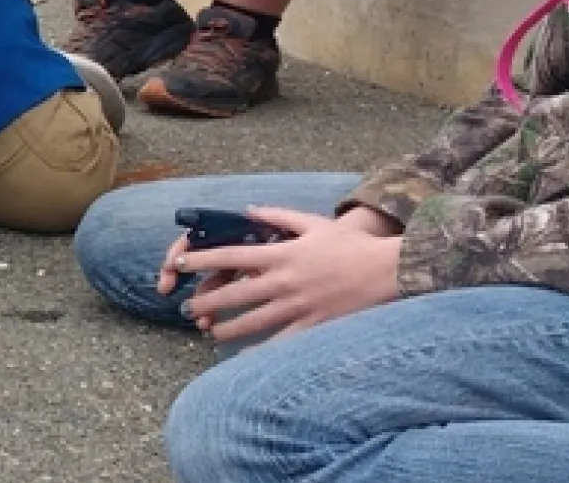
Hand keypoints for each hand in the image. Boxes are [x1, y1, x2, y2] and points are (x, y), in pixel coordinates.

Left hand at [174, 207, 403, 343]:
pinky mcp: (314, 325)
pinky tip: (242, 358)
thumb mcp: (313, 223)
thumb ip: (278, 216)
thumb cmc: (350, 245)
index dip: (202, 260)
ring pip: (252, 321)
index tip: (180, 263)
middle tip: (186, 308)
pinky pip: (280, 342)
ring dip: (225, 328)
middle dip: (206, 302)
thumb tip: (248, 210)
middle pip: (234, 294)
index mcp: (281, 254)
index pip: (231, 256)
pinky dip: (259, 352)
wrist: (388, 269)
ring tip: (208, 332)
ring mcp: (298, 305)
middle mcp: (284, 281)